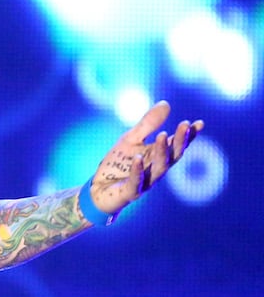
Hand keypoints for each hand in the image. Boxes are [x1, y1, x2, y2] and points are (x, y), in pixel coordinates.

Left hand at [89, 101, 203, 215]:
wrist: (97, 188)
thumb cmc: (118, 163)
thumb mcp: (131, 139)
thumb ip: (148, 124)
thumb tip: (166, 103)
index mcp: (158, 157)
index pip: (176, 145)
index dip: (188, 135)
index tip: (199, 123)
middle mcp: (155, 169)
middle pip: (172, 156)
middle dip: (179, 141)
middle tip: (185, 125)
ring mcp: (145, 182)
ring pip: (159, 168)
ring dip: (162, 152)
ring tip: (163, 134)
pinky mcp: (130, 192)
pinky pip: (136, 181)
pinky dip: (138, 170)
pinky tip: (138, 157)